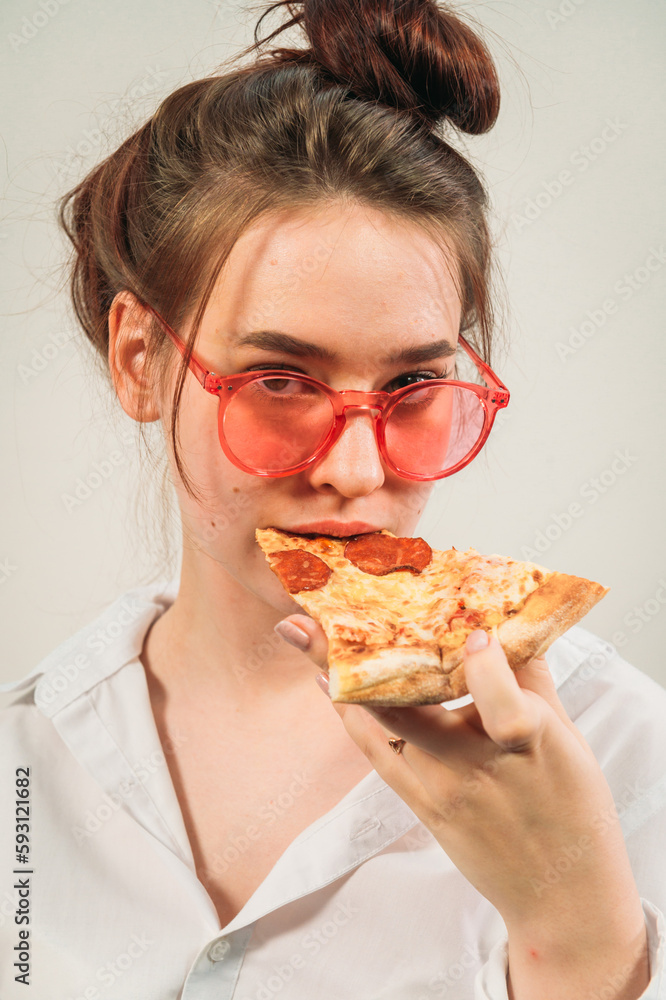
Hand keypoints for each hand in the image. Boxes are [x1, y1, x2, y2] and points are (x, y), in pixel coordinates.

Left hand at [276, 616, 648, 997]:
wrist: (559, 895)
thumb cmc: (573, 810)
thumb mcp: (569, 737)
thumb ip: (532, 677)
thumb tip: (502, 620)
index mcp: (532, 744)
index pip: (501, 698)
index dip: (484, 663)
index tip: (474, 632)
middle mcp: (478, 768)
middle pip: (412, 705)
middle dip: (361, 656)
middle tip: (313, 615)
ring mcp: (443, 789)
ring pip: (382, 725)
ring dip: (339, 678)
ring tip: (300, 635)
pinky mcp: (422, 806)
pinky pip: (377, 754)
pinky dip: (351, 715)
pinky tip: (327, 682)